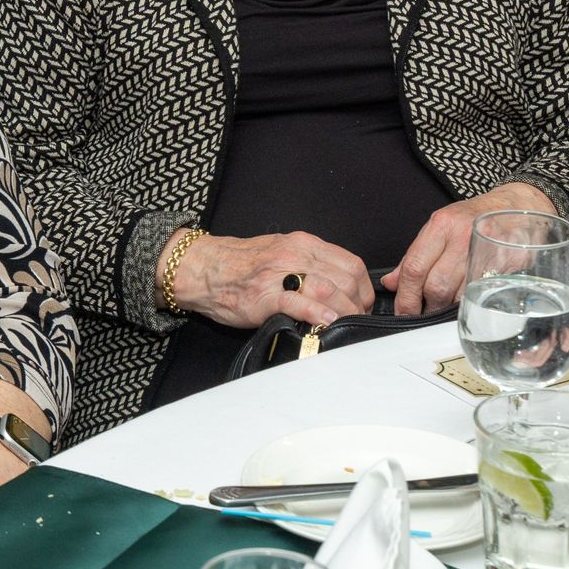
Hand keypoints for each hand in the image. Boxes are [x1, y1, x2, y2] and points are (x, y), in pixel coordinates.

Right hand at [161, 230, 373, 329]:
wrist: (204, 268)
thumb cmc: (241, 265)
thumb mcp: (281, 253)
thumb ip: (310, 265)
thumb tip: (339, 287)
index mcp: (303, 243)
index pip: (351, 263)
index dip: (364, 288)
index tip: (362, 304)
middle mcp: (295, 254)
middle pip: (346, 279)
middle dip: (358, 304)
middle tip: (356, 320)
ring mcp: (280, 274)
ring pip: (329, 289)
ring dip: (345, 311)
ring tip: (346, 325)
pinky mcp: (265, 295)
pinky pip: (299, 302)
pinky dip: (318, 313)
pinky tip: (326, 322)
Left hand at [381, 182, 558, 315]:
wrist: (517, 206)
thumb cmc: (474, 218)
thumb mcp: (439, 227)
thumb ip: (414, 256)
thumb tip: (391, 283)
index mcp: (442, 224)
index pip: (415, 267)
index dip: (405, 295)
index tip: (402, 310)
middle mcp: (463, 236)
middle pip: (436, 286)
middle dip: (425, 307)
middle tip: (422, 313)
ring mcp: (486, 251)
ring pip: (458, 295)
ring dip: (446, 309)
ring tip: (442, 309)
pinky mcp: (506, 265)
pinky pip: (480, 295)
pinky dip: (468, 304)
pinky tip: (464, 303)